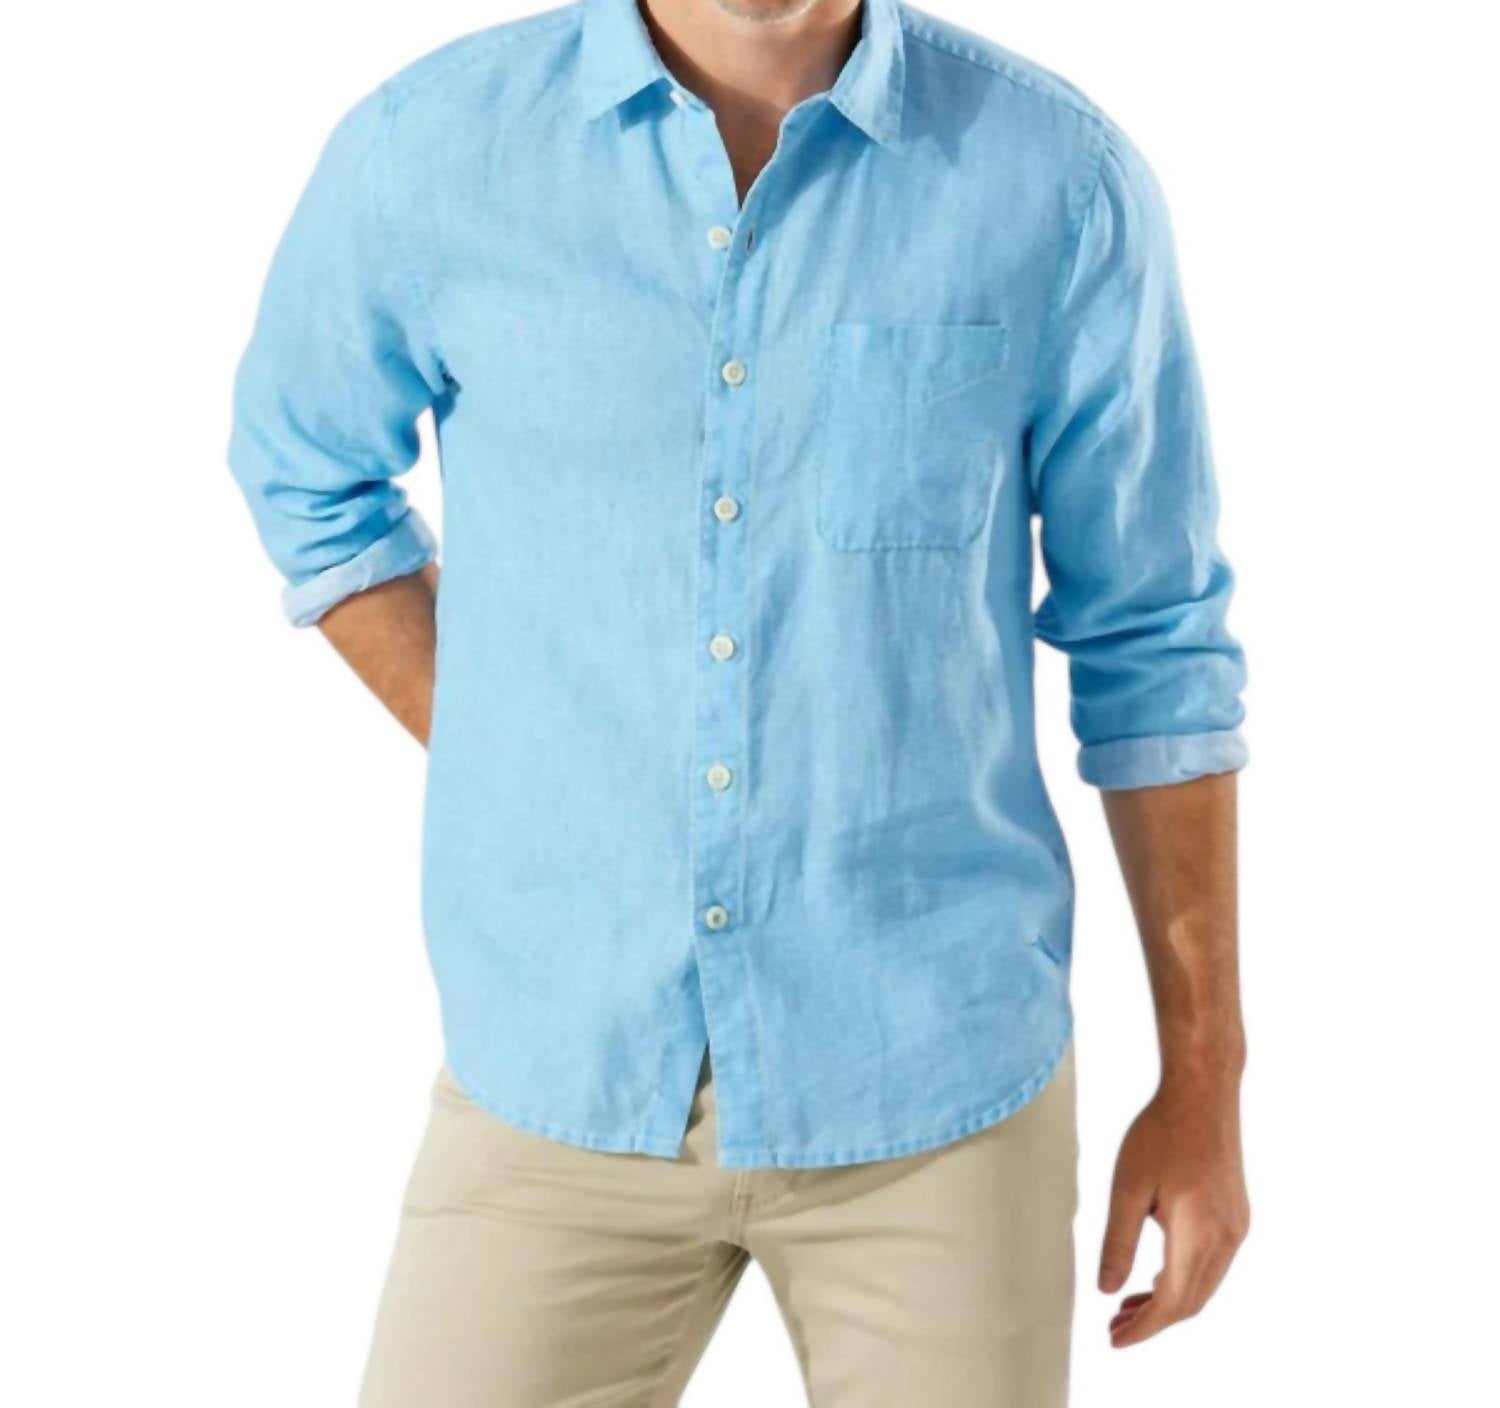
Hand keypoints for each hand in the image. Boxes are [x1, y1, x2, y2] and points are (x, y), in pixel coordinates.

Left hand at [1099, 1080, 1249, 1346]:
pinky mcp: (1235, 1214)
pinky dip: (1184, 1278)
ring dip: (1169, 1300)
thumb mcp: (1127, 1187)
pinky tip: (1156, 1275)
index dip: (1144, 1328)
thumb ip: (1118, 1242)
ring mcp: (1236, 1226)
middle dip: (1154, 1320)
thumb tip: (1106, 1290)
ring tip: (1128, 1305)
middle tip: (1114, 1326)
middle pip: (1192, 1301)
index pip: (1174, 1302)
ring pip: (1204, 1284)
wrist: (1203, 1092)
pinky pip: (1212, 1264)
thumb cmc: (1161, 1133)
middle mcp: (1227, 1237)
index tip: (1113, 1339)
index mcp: (1200, 1234)